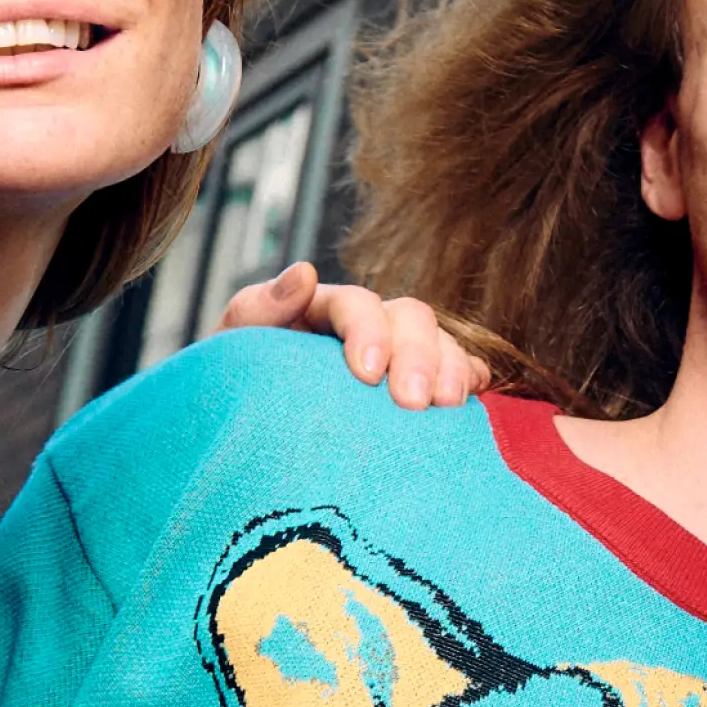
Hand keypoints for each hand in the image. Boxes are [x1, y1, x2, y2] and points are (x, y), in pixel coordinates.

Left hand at [214, 261, 495, 409]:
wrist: (245, 433)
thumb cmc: (235, 389)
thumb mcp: (233, 346)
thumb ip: (259, 308)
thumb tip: (305, 273)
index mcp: (322, 309)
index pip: (357, 304)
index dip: (369, 331)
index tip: (367, 375)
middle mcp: (369, 326)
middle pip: (410, 318)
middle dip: (419, 356)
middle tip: (414, 403)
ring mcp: (399, 356)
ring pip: (441, 342)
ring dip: (451, 368)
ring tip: (449, 405)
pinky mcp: (421, 388)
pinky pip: (459, 370)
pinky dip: (471, 377)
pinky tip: (473, 396)